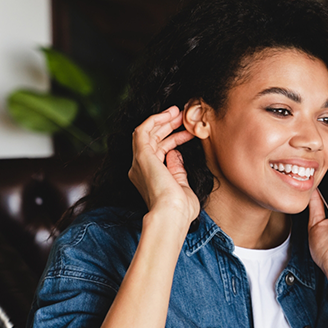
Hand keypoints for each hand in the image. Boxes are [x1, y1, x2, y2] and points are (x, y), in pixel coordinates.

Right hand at [128, 106, 199, 227]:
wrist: (172, 215)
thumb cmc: (180, 210)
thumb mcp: (182, 187)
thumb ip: (177, 170)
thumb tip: (175, 154)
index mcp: (149, 179)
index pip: (159, 153)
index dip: (174, 140)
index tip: (188, 133)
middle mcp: (140, 170)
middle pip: (152, 141)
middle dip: (168, 127)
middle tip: (183, 118)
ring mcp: (139, 162)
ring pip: (146, 133)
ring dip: (162, 121)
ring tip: (178, 112)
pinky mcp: (141, 155)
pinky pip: (143, 130)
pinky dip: (155, 119)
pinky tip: (169, 114)